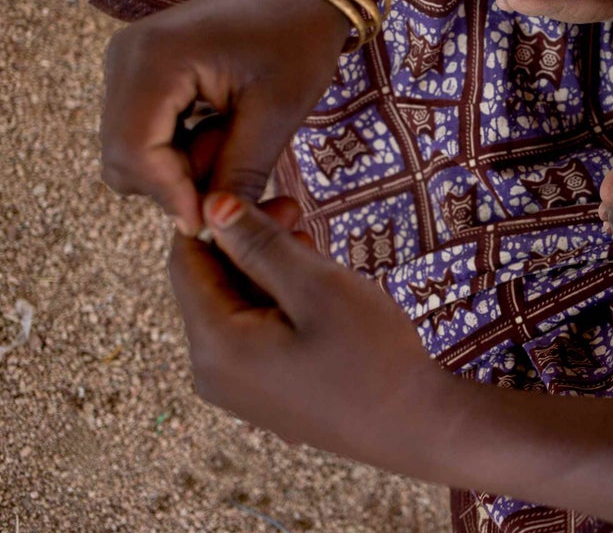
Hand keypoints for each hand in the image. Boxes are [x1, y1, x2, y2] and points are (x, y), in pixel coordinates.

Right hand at [101, 0, 350, 233]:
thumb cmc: (298, 40)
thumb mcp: (277, 112)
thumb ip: (239, 172)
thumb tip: (211, 228)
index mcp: (154, 58)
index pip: (133, 152)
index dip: (170, 196)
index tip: (215, 221)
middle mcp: (124, 57)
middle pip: (123, 157)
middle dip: (175, 184)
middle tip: (236, 178)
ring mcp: (126, 63)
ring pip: (131, 150)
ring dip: (179, 168)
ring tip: (236, 145)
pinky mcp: (139, 72)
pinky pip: (143, 132)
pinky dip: (179, 149)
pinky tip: (223, 134)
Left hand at [168, 192, 451, 467]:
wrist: (416, 427)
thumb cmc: (372, 355)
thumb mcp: (317, 287)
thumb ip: (259, 244)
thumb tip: (210, 204)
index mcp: (216, 346)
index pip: (185, 260)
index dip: (219, 218)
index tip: (274, 196)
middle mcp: (211, 373)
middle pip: (208, 284)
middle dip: (247, 243)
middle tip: (300, 213)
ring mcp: (236, 390)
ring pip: (233, 307)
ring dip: (266, 271)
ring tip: (315, 251)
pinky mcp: (262, 395)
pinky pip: (252, 334)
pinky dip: (276, 303)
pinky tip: (316, 293)